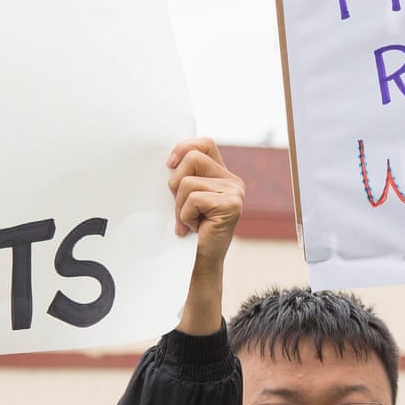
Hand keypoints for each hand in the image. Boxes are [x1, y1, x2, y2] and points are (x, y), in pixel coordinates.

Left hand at [168, 138, 244, 334]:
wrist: (203, 260)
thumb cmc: (193, 229)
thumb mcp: (187, 198)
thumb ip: (186, 176)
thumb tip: (169, 161)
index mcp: (224, 175)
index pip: (205, 143)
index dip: (184, 148)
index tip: (169, 165)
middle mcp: (234, 181)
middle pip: (192, 159)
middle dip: (176, 183)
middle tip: (181, 207)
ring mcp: (235, 193)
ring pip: (188, 182)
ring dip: (180, 205)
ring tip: (190, 221)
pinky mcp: (230, 205)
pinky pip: (193, 199)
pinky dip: (186, 215)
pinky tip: (195, 228)